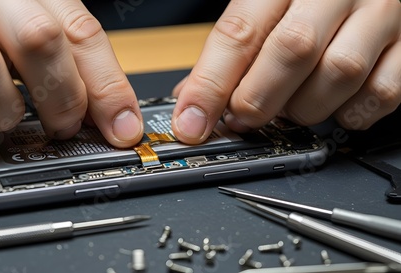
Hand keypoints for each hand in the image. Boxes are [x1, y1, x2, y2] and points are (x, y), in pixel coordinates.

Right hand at [0, 0, 142, 147]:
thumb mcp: (20, 17)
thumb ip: (61, 53)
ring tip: (4, 115)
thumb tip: (106, 111)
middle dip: (62, 97)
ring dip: (3, 109)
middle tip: (64, 125)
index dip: (108, 85)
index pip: (78, 29)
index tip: (122, 127)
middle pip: (37, 38)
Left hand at [172, 0, 400, 143]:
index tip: (192, 122)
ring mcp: (380, 13)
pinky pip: (381, 92)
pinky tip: (333, 104)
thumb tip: (194, 100)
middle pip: (292, 51)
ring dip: (303, 109)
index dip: (210, 85)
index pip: (239, 33)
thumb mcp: (264, 7)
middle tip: (242, 118)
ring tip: (290, 107)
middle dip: (257, 100)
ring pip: (339, 74)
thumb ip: (234, 49)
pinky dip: (350, 112)